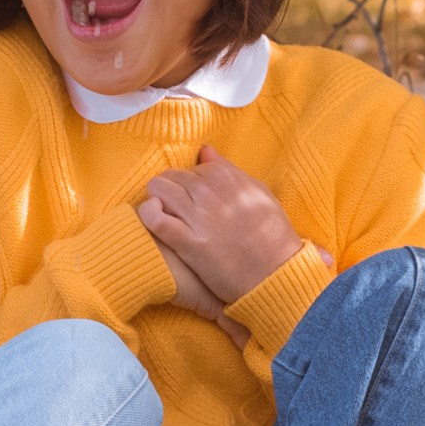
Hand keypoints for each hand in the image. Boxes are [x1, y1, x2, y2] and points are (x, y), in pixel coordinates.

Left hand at [137, 148, 304, 316]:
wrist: (276, 275)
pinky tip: (155, 222)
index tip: (197, 202)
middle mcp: (209, 190)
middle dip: (172, 191)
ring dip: (157, 200)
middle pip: (171, 176)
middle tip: (180, 212)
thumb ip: (229, 169)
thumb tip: (205, 151)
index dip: (191, 185)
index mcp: (226, 175)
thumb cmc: (271, 235)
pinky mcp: (187, 241)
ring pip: (157, 189)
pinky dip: (148, 215)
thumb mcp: (259, 193)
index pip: (192, 167)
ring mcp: (197, 215)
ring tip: (167, 216)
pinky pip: (154, 217)